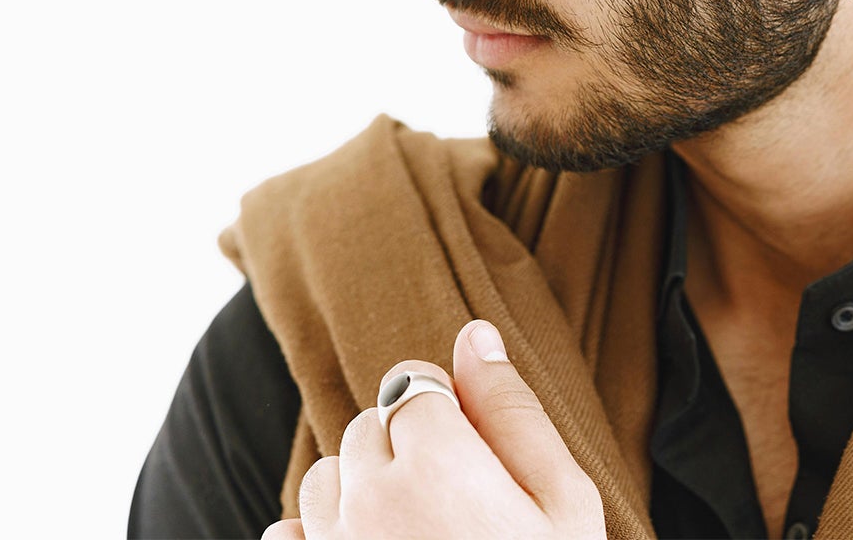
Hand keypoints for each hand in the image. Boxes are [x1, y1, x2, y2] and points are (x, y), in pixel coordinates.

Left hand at [260, 319, 603, 539]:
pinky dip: (318, 538)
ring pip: (326, 475)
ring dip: (362, 491)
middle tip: (460, 510)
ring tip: (420, 539)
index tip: (478, 465)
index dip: (451, 419)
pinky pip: (289, 533)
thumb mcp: (563, 505)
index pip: (414, 384)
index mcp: (439, 458)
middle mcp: (370, 494)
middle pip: (370, 424)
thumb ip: (514, 412)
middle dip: (408, 449)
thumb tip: (476, 333)